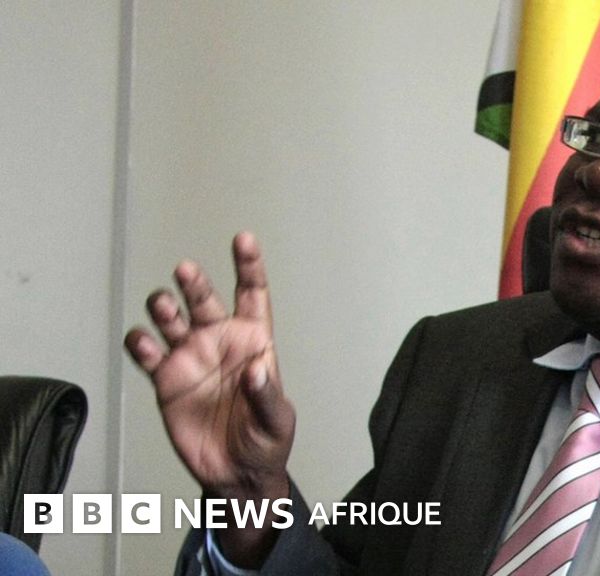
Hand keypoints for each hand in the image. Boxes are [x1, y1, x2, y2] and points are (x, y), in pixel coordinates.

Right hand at [124, 233, 293, 562]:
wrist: (235, 473)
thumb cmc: (265, 442)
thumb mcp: (277, 421)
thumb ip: (266, 395)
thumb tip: (257, 370)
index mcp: (254, 343)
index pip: (252, 295)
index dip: (248, 266)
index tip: (243, 240)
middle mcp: (220, 343)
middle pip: (205, 300)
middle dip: (194, 283)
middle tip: (186, 271)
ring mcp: (191, 358)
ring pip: (171, 318)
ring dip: (164, 308)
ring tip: (163, 308)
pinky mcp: (167, 379)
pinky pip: (148, 353)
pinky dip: (141, 343)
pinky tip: (144, 342)